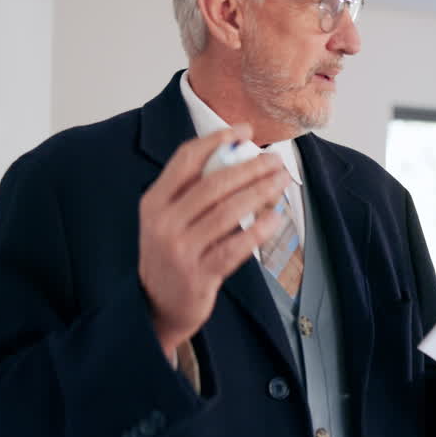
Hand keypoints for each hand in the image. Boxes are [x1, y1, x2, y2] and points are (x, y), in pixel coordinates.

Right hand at [138, 124, 288, 359]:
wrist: (157, 306)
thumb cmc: (171, 255)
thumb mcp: (168, 220)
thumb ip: (191, 192)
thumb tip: (236, 156)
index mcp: (154, 202)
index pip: (186, 160)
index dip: (217, 141)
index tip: (245, 130)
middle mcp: (164, 224)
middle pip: (213, 185)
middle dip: (249, 168)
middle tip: (275, 160)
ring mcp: (180, 251)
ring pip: (227, 213)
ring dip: (259, 194)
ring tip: (281, 183)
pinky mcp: (199, 275)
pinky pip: (235, 247)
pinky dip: (258, 231)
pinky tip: (275, 219)